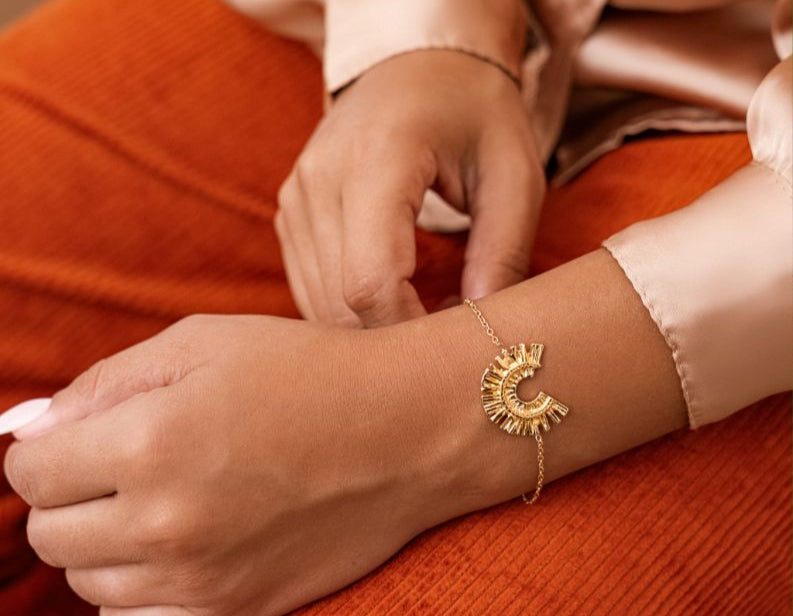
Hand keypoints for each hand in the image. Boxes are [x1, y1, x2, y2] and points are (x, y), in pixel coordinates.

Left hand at [4, 314, 485, 615]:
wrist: (406, 433)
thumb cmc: (309, 374)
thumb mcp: (204, 343)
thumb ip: (102, 383)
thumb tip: (27, 431)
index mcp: (150, 442)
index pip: (31, 472)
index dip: (50, 448)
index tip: (86, 437)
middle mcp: (167, 522)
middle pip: (50, 533)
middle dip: (72, 494)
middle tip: (125, 466)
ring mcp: (202, 578)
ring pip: (88, 584)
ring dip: (106, 543)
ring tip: (162, 505)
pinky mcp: (235, 613)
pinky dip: (132, 601)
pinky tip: (170, 560)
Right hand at [276, 49, 544, 327]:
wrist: (416, 66)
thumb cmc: (474, 115)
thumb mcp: (514, 175)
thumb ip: (503, 253)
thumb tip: (482, 331)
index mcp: (378, 159)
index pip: (371, 282)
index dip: (408, 332)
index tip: (450, 343)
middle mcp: (320, 179)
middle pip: (340, 303)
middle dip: (394, 338)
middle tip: (445, 332)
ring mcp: (296, 198)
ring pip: (320, 305)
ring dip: (371, 329)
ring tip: (426, 309)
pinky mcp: (290, 215)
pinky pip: (310, 289)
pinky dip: (350, 312)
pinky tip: (394, 299)